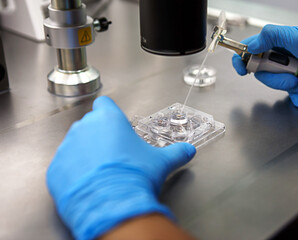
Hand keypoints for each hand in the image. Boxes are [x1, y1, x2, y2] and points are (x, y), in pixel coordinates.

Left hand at [47, 96, 195, 239]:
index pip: (105, 104)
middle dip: (100, 136)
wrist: (113, 206)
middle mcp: (84, 128)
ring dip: (86, 153)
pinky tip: (89, 183)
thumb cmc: (135, 176)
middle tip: (114, 154)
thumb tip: (189, 151)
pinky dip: (74, 171)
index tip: (115, 123)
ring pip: (76, 144)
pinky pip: (65, 165)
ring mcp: (67, 147)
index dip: (110, 113)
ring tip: (102, 171)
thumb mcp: (161, 162)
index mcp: (108, 119)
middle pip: (90, 125)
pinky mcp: (56, 168)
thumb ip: (177, 152)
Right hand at [232, 24, 297, 107]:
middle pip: (262, 73)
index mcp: (274, 42)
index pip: (249, 50)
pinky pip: (289, 92)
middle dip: (277, 80)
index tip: (243, 71)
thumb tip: (249, 47)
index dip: (241, 61)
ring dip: (292, 87)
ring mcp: (288, 69)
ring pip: (277, 84)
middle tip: (292, 78)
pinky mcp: (297, 80)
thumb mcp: (295, 37)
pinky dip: (296, 95)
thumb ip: (270, 37)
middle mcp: (279, 56)